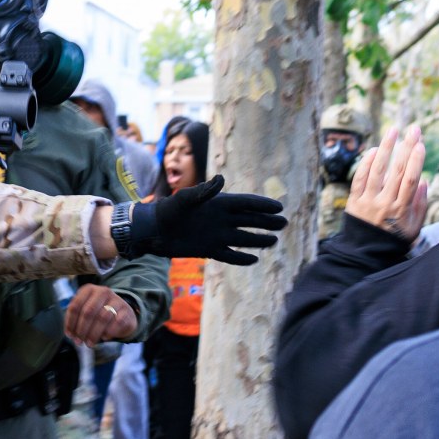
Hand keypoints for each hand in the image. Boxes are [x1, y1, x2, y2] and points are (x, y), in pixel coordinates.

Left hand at [65, 284, 141, 344]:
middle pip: (88, 312)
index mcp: (89, 290)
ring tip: (89, 343)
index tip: (69, 335)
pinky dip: (109, 332)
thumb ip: (77, 319)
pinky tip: (104, 337)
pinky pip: (117, 322)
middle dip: (81, 330)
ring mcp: (116, 300)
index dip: (70, 322)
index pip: (75, 306)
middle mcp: (102, 291)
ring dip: (93, 334)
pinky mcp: (126, 310)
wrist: (123, 313)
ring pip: (102, 318)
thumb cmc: (100, 313)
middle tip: (79, 341)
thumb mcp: (86, 310)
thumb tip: (70, 334)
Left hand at [114, 176, 285, 263]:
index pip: (246, 203)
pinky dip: (241, 258)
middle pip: (249, 220)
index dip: (262, 205)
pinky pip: (230, 255)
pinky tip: (254, 259)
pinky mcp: (209, 249)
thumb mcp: (185, 199)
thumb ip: (203, 191)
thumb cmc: (168, 210)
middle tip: (283, 223)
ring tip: (274, 241)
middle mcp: (221, 219)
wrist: (154, 230)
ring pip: (243, 238)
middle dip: (266, 221)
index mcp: (218, 204)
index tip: (279, 207)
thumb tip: (221, 179)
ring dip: (258, 240)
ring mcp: (217, 235)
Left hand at [346, 124, 430, 238]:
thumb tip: (422, 180)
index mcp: (401, 210)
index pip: (409, 181)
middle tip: (413, 129)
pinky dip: (366, 164)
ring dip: (386, 148)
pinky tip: (374, 150)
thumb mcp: (413, 227)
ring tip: (393, 130)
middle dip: (406, 148)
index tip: (421, 144)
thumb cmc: (394, 239)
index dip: (415, 161)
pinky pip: (359, 179)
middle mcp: (384, 204)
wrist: (365, 254)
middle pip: (396, 171)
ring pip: (377, 171)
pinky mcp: (354, 201)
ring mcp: (367, 202)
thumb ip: (419, 204)